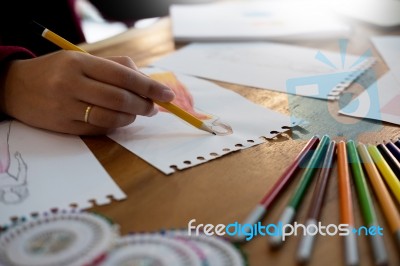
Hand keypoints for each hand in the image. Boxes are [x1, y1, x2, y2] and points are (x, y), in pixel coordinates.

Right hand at [0, 51, 174, 134]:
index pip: (124, 76)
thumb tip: (147, 83)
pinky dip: (115, 125)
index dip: (150, 87)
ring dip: (132, 118)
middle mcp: (71, 84)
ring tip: (137, 113)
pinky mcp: (64, 127)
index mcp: (79, 62)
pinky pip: (99, 129)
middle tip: (153, 107)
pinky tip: (118, 119)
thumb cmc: (57, 71)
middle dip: (144, 105)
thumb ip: (115, 67)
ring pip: (112, 117)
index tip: (166, 94)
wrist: (15, 87)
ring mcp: (66, 107)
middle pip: (121, 99)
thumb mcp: (82, 59)